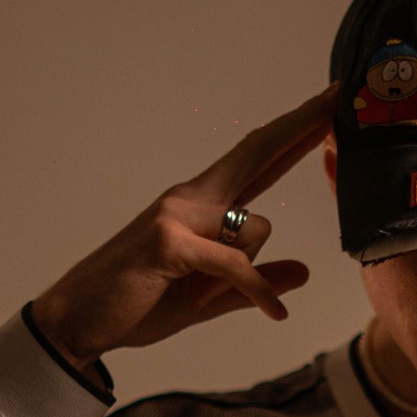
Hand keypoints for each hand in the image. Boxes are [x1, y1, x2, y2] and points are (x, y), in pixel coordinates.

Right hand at [30, 85, 336, 370]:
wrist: (77, 322)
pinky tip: (274, 314)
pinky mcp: (170, 240)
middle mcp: (191, 198)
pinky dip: (258, 292)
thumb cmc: (137, 303)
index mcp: (201, 205)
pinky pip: (238, 265)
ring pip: (255, 228)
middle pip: (256, 151)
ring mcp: (177, 214)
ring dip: (248, 275)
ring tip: (199, 295)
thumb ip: (254, 283)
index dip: (294, 131)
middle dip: (300, 125)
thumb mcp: (208, 298)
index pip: (257, 159)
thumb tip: (303, 272)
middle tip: (339, 94)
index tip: (328, 105)